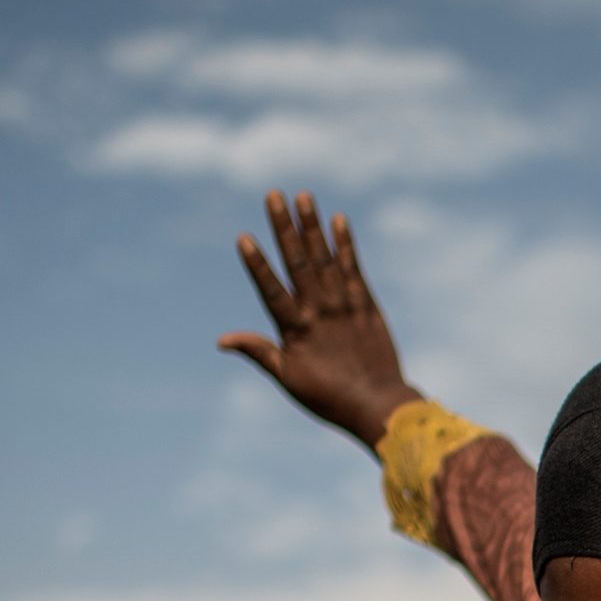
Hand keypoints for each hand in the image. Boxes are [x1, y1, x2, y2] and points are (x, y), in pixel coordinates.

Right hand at [218, 190, 421, 448]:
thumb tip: (221, 340)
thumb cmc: (329, 397)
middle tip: (274, 195)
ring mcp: (345, 306)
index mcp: (297, 330)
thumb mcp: (288, 379)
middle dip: (285, 227)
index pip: (272, 291)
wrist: (379, 405)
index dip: (258, 265)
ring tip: (303, 197)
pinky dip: (346, 245)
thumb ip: (258, 352)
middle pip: (299, 263)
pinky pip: (354, 269)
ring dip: (313, 227)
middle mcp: (320, 312)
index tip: (244, 237)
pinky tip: (338, 221)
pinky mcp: (367, 305)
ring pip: (326, 259)